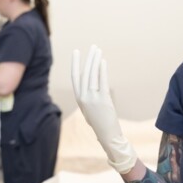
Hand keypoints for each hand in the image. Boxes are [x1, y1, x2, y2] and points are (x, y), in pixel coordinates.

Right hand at [71, 45, 137, 173]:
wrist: (107, 135)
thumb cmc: (101, 122)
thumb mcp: (90, 107)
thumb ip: (89, 94)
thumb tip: (94, 78)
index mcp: (79, 99)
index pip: (75, 77)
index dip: (75, 63)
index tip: (76, 52)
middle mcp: (83, 98)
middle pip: (85, 73)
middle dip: (88, 58)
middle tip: (93, 47)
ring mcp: (92, 99)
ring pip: (92, 75)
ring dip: (95, 61)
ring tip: (98, 50)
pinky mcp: (103, 100)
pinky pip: (102, 81)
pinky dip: (102, 70)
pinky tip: (103, 62)